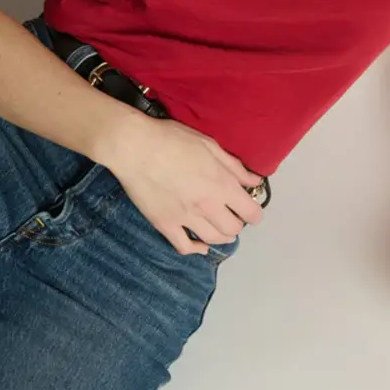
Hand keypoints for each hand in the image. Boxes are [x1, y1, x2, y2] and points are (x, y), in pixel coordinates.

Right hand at [103, 115, 264, 255]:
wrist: (135, 148)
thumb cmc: (173, 139)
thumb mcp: (210, 145)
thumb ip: (234, 167)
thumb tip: (255, 181)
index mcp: (221, 185)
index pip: (250, 212)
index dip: (254, 212)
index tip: (251, 208)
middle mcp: (207, 206)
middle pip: (233, 229)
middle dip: (238, 224)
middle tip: (233, 215)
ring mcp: (185, 219)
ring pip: (213, 239)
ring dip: (222, 237)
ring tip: (220, 228)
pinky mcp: (165, 225)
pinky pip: (184, 247)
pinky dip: (196, 250)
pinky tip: (200, 245)